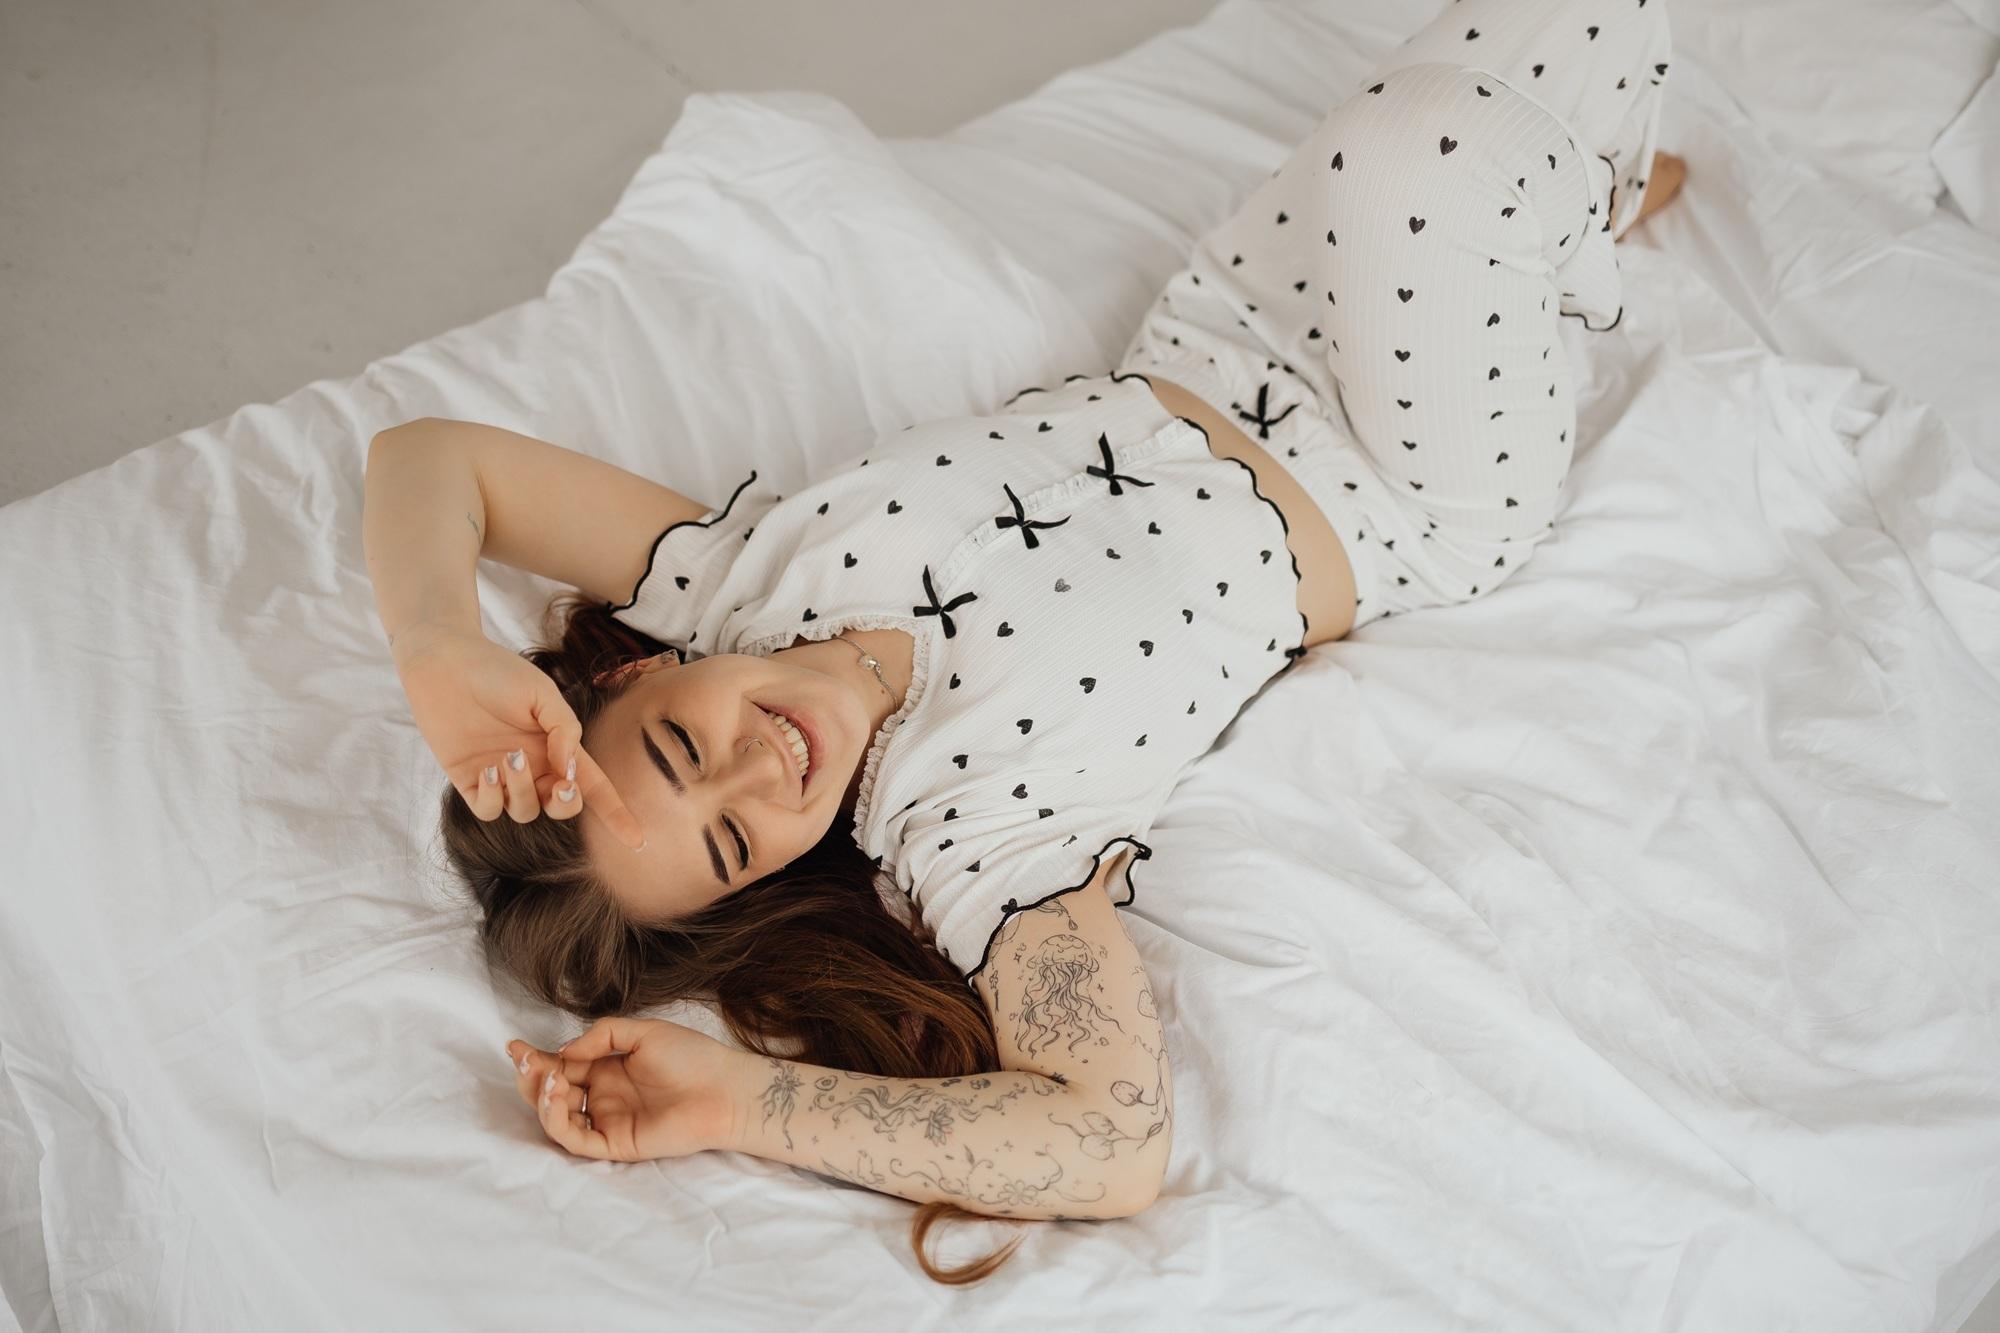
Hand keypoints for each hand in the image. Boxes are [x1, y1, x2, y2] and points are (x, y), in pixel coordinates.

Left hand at [392, 623, 644, 849]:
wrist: (444, 661)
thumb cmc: (496, 671)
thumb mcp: (542, 693)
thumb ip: (564, 729)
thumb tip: (569, 767)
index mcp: (556, 746)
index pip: (593, 786)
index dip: (616, 813)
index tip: (638, 841)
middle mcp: (533, 765)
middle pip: (562, 806)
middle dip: (567, 804)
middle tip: (563, 787)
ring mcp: (501, 776)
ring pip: (525, 810)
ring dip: (523, 792)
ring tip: (510, 757)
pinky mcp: (469, 781)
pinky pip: (489, 810)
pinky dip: (494, 798)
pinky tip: (490, 771)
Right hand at [505, 1017, 741, 1161]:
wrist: (724, 1089)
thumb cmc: (692, 1057)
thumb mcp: (643, 1032)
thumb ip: (602, 1036)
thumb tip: (565, 1050)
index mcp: (609, 1069)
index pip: (564, 1065)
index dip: (537, 1058)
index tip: (514, 1047)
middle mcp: (604, 1096)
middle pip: (553, 1092)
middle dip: (533, 1077)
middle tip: (524, 1062)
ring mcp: (608, 1121)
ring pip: (558, 1117)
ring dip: (543, 1097)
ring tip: (549, 1076)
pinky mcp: (615, 1143)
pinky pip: (575, 1138)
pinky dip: (557, 1119)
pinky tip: (560, 1093)